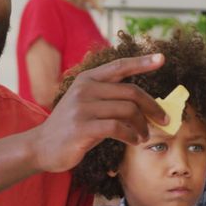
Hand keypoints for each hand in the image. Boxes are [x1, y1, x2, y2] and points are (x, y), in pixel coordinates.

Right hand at [29, 55, 166, 172]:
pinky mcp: (82, 127)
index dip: (142, 62)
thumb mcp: (89, 105)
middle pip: (131, 92)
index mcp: (87, 79)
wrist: (41, 147)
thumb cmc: (73, 127)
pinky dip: (132, 136)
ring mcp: (82, 107)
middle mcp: (85, 88)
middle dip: (153, 107)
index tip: (161, 58)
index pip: (119, 66)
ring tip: (144, 136)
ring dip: (142, 126)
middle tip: (164, 119)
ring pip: (128, 111)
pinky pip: (118, 128)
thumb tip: (147, 103)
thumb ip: (112, 99)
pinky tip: (135, 141)